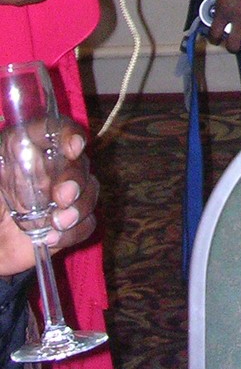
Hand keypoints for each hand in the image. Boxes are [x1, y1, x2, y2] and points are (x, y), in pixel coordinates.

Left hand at [0, 122, 97, 275]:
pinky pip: (86, 223)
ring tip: (57, 224)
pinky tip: (52, 238)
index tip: (73, 148)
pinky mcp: (70, 223)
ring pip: (89, 190)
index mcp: (24, 148)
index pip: (52, 130)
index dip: (67, 134)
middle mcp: (50, 167)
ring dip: (79, 207)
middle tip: (63, 197)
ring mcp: (63, 195)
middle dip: (75, 179)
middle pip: (78, 161)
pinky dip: (73, 232)